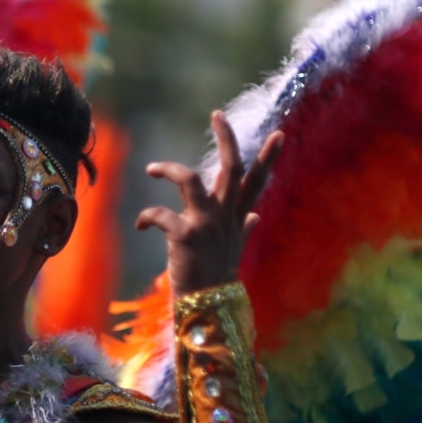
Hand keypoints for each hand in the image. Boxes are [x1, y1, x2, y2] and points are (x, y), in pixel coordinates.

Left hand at [135, 111, 282, 296]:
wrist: (204, 308)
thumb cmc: (214, 278)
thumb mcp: (234, 251)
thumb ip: (244, 230)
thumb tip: (255, 218)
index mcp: (236, 219)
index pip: (256, 182)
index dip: (268, 158)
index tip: (280, 133)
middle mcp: (224, 217)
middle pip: (232, 168)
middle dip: (226, 139)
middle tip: (217, 115)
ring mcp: (206, 225)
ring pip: (191, 179)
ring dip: (170, 169)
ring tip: (153, 168)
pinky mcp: (184, 235)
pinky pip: (160, 213)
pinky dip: (147, 216)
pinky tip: (141, 224)